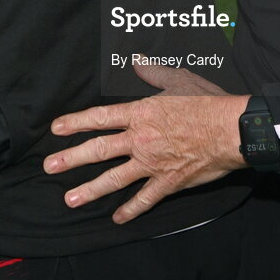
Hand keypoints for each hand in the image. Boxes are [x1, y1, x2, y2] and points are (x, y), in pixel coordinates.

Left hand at [44, 62, 248, 222]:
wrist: (229, 130)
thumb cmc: (205, 103)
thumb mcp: (177, 80)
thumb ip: (153, 73)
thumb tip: (136, 61)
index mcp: (141, 113)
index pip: (101, 117)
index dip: (76, 122)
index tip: (56, 129)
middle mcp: (141, 139)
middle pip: (100, 149)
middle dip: (72, 158)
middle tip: (50, 166)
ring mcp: (152, 163)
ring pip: (115, 178)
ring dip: (91, 189)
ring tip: (70, 199)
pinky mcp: (168, 182)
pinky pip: (144, 199)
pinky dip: (130, 210)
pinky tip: (116, 218)